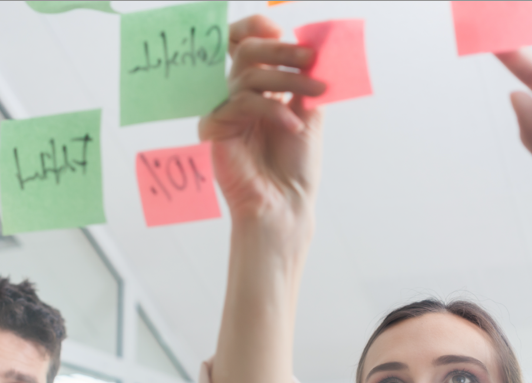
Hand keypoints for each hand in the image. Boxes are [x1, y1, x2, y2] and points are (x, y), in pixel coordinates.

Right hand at [200, 15, 325, 237]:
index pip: (245, 45)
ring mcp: (224, 111)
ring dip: (287, 78)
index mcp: (258, 89)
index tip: (284, 29)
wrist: (286, 204)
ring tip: (316, 92)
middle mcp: (237, 96)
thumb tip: (314, 46)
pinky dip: (273, 111)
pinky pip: (241, 103)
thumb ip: (304, 80)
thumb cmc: (295, 167)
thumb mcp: (308, 113)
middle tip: (311, 58)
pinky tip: (293, 126)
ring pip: (248, 75)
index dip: (257, 29)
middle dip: (282, 50)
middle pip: (247, 52)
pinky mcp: (215, 129)